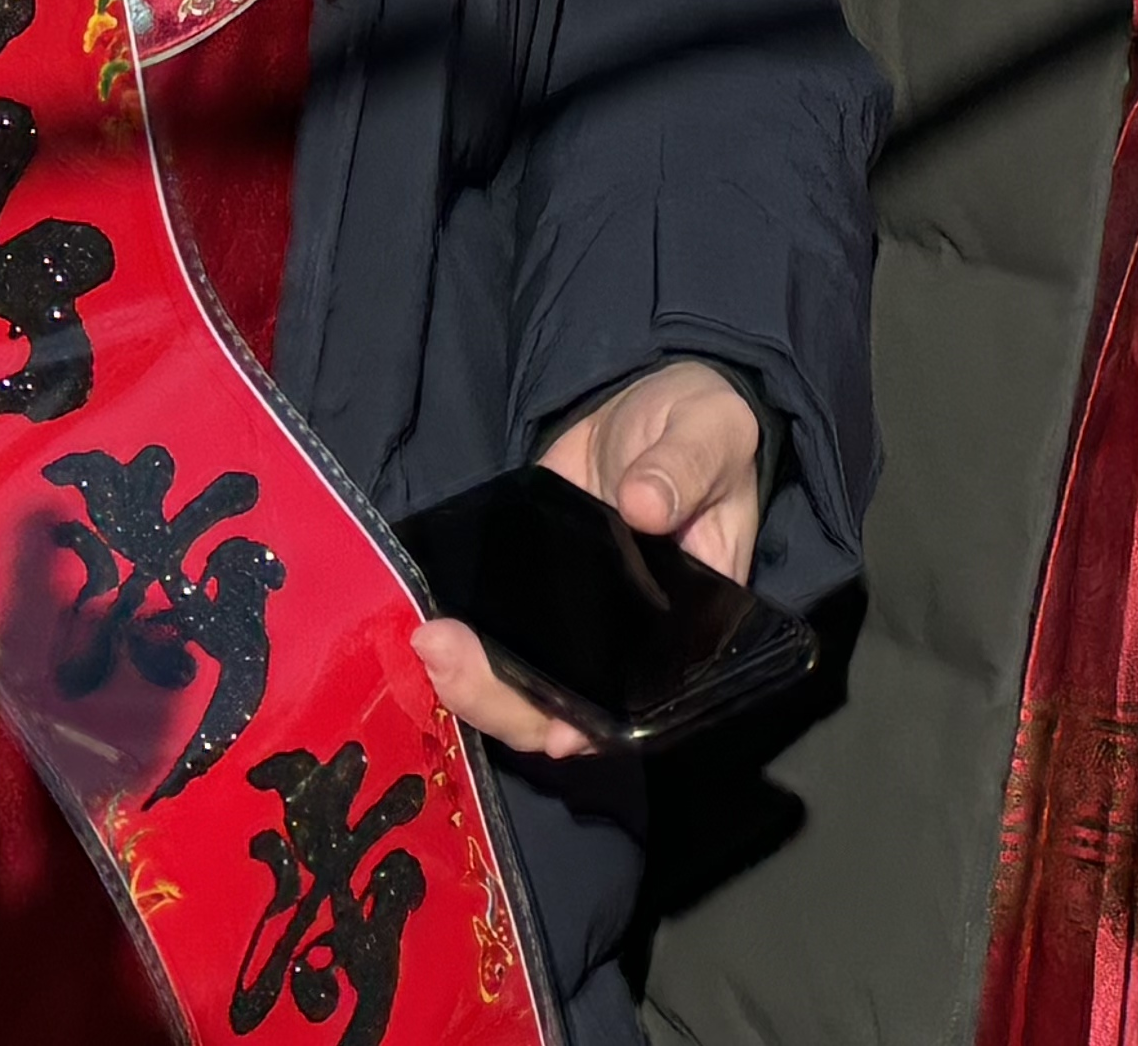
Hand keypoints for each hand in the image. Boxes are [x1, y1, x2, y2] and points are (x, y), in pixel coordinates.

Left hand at [415, 357, 769, 761]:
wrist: (651, 406)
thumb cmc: (703, 427)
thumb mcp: (710, 432)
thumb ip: (684, 466)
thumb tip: (645, 505)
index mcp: (685, 622)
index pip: (642, 701)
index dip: (599, 726)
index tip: (559, 731)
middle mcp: (626, 642)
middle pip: (566, 710)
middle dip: (506, 701)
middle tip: (450, 657)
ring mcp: (573, 622)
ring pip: (522, 686)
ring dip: (473, 681)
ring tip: (431, 642)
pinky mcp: (531, 592)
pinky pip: (496, 638)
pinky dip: (461, 646)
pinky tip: (427, 624)